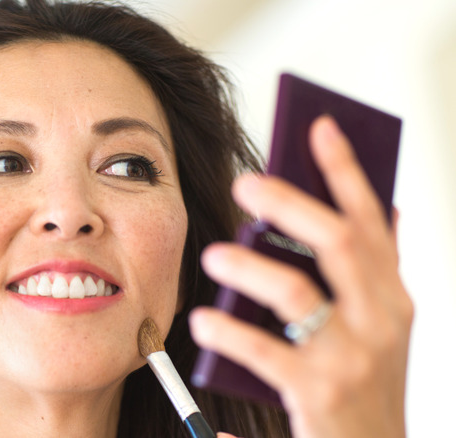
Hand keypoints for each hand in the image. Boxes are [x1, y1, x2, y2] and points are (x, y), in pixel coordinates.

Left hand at [189, 116, 412, 437]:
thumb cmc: (367, 384)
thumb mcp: (382, 324)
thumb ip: (379, 269)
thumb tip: (387, 207)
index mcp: (392, 295)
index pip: (372, 219)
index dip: (346, 170)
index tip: (319, 125)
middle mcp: (382, 319)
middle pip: (338, 240)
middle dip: (291, 202)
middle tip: (245, 182)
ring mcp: (353, 357)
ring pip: (296, 290)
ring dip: (248, 266)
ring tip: (213, 256)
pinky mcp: (319, 393)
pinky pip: (264, 350)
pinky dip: (228, 334)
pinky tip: (202, 323)